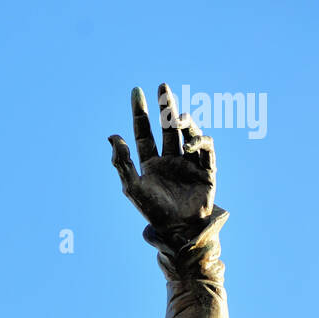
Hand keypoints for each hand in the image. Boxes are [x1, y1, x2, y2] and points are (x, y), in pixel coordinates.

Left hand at [109, 84, 215, 240]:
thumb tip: (112, 136)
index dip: (141, 113)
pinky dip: (199, 142)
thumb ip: (122, 162)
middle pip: (168, 127)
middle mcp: (170, 159)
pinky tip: (190, 145)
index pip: (145, 132)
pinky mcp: (206, 169)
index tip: (137, 92)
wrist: (178, 230)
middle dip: (165, 106)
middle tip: (163, 87)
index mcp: (151, 163)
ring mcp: (188, 163)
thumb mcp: (133, 187)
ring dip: (184, 121)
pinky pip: (206, 148)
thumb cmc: (154, 212)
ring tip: (177, 117)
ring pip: (188, 132)